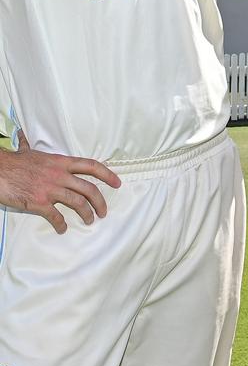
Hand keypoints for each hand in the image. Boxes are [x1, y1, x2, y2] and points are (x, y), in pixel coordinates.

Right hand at [0, 130, 121, 233]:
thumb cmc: (12, 161)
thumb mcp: (27, 151)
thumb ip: (31, 146)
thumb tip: (23, 136)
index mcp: (61, 162)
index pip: (91, 166)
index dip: (107, 174)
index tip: (117, 183)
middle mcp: (60, 175)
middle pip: (89, 188)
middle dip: (100, 201)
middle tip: (103, 211)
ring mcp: (50, 189)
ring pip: (77, 202)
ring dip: (86, 213)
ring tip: (90, 220)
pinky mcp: (38, 202)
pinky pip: (55, 216)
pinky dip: (61, 224)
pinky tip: (63, 228)